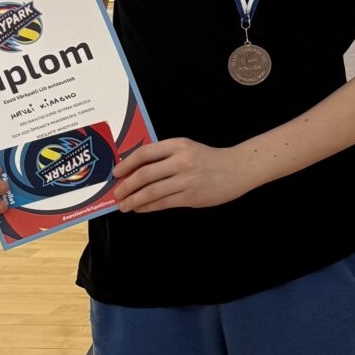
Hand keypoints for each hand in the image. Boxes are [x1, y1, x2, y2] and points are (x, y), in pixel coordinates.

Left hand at [112, 139, 257, 213]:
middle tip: (117, 193)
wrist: (237, 170)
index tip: (116, 173)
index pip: (144, 153)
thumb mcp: (187, 149)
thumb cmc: (209, 160)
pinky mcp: (192, 196)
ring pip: (151, 191)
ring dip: (133, 200)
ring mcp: (187, 180)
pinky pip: (163, 203)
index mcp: (178, 145)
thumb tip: (135, 171)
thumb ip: (165, 156)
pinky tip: (141, 208)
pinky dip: (148, 206)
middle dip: (126, 186)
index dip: (126, 164)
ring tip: (124, 205)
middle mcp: (181, 161)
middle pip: (144, 174)